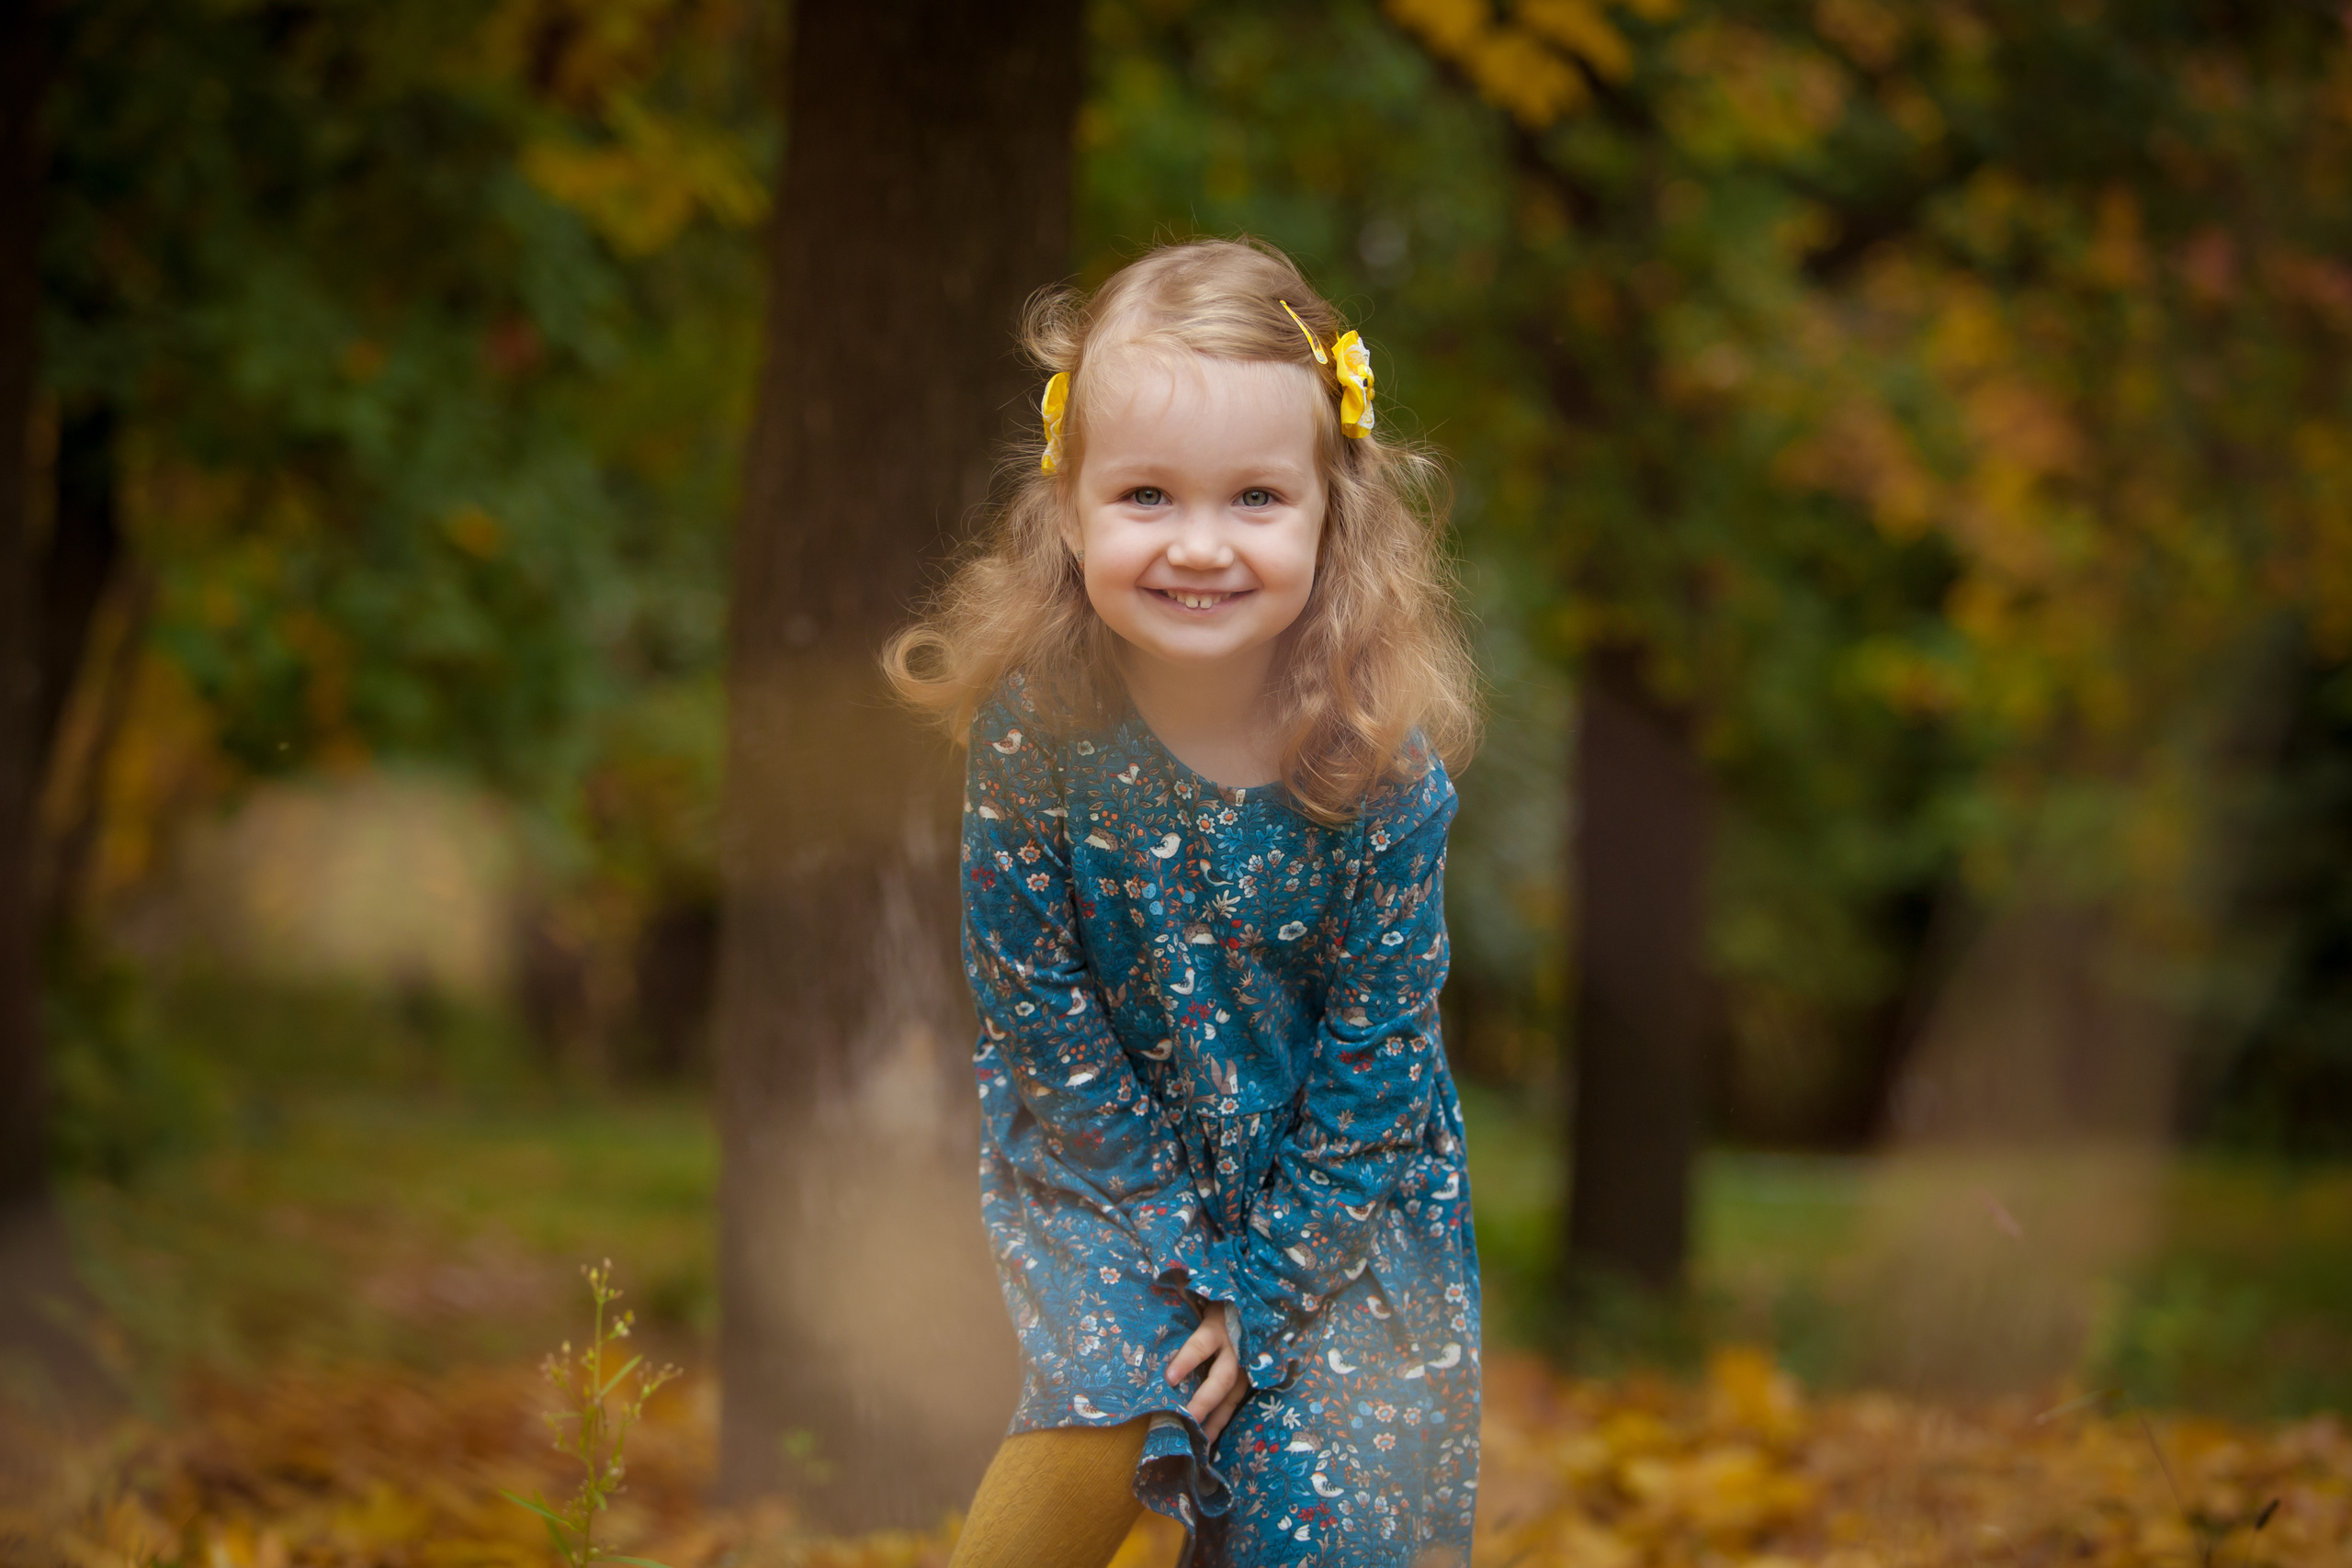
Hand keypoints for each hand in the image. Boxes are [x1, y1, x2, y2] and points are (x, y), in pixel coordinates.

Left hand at [1165, 1302, 1248, 1440]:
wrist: (1258, 1296)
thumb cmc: (1220, 1298)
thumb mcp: (1204, 1295)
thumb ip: (1183, 1296)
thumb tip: (1159, 1288)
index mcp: (1219, 1326)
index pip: (1201, 1345)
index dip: (1187, 1361)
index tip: (1169, 1378)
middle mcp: (1235, 1348)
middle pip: (1220, 1380)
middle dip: (1202, 1403)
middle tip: (1185, 1421)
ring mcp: (1245, 1364)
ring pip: (1231, 1397)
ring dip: (1214, 1420)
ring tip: (1199, 1442)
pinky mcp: (1250, 1375)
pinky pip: (1236, 1401)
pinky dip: (1223, 1419)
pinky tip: (1210, 1438)